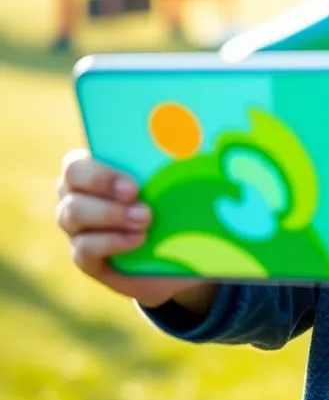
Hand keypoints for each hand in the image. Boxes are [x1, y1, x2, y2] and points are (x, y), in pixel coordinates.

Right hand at [56, 150, 215, 312]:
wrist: (178, 255)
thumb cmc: (175, 205)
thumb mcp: (176, 181)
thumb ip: (171, 163)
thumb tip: (187, 142)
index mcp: (95, 167)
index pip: (77, 161)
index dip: (101, 170)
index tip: (134, 184)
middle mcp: (77, 194)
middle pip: (69, 181)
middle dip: (102, 184)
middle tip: (137, 195)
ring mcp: (77, 227)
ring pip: (72, 214)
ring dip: (110, 215)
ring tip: (145, 219)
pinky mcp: (85, 258)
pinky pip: (83, 248)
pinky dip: (112, 242)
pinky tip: (138, 240)